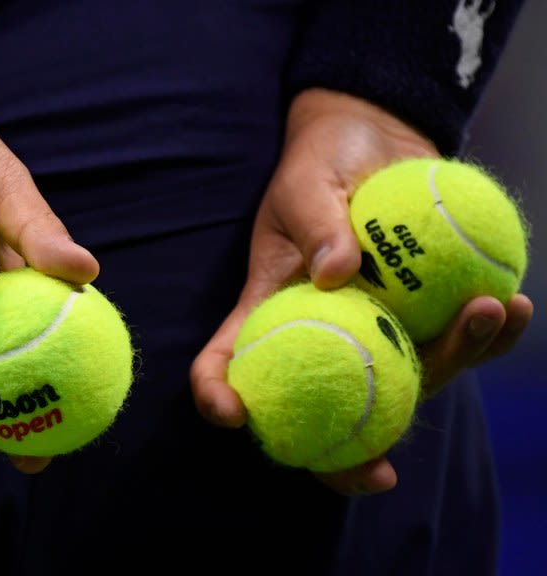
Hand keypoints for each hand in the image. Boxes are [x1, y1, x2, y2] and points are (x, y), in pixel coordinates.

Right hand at [188, 88, 534, 495]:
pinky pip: (462, 340)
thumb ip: (319, 222)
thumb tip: (338, 273)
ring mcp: (380, 328)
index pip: (230, 359)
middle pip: (327, 408)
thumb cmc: (320, 160)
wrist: (374, 136)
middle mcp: (325, 333)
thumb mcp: (307, 181)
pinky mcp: (428, 312)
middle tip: (381, 474)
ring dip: (456, 362)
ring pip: (411, 378)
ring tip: (489, 310)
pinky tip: (513, 307)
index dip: (220, 395)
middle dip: (350, 460)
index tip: (233, 415)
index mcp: (272, 309)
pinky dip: (492, 334)